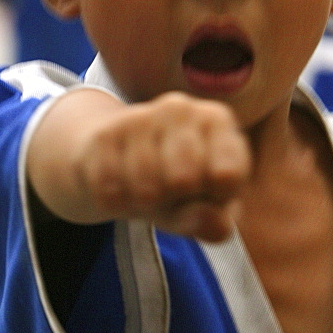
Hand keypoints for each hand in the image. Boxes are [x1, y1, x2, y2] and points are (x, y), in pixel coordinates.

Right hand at [28, 89, 249, 241]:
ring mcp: (138, 116)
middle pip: (184, 180)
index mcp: (215, 120)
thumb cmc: (173, 187)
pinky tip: (122, 189)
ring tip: (146, 193)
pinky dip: (118, 204)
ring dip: (144, 205)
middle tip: (172, 194)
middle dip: (176, 201)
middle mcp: (179, 108)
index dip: (217, 199)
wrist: (113, 164)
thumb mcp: (201, 207)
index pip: (228, 175)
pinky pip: (111, 191)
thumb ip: (215, 220)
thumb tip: (214, 224)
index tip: (208, 190)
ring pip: (146, 188)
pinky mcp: (104, 134)